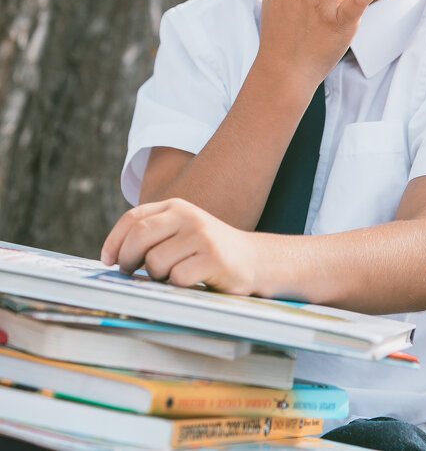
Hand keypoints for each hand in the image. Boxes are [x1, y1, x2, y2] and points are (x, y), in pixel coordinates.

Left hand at [100, 198, 259, 294]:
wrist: (252, 259)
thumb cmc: (206, 251)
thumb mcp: (180, 233)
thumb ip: (152, 236)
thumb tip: (114, 257)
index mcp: (176, 206)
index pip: (133, 218)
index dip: (114, 240)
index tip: (107, 261)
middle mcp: (188, 216)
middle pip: (139, 236)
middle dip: (127, 259)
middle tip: (129, 273)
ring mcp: (201, 236)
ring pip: (155, 261)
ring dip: (157, 276)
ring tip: (172, 275)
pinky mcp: (213, 258)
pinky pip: (177, 277)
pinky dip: (177, 285)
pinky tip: (191, 281)